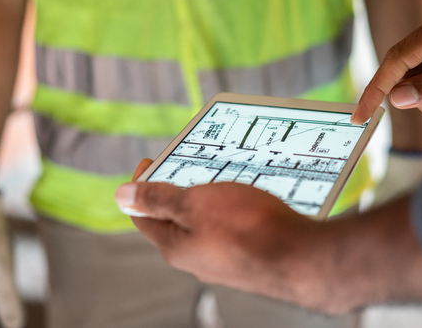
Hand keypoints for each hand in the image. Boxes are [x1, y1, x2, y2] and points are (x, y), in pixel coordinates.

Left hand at [116, 160, 421, 313]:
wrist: (300, 258)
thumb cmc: (248, 228)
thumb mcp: (195, 203)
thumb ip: (158, 199)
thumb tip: (121, 196)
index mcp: (174, 246)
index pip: (143, 215)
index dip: (141, 184)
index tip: (152, 160)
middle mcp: (195, 259)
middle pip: (175, 219)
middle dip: (179, 187)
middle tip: (192, 162)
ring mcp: (222, 261)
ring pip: (205, 223)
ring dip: (208, 197)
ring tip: (223, 174)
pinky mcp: (247, 258)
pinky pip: (230, 229)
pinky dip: (231, 210)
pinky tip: (248, 196)